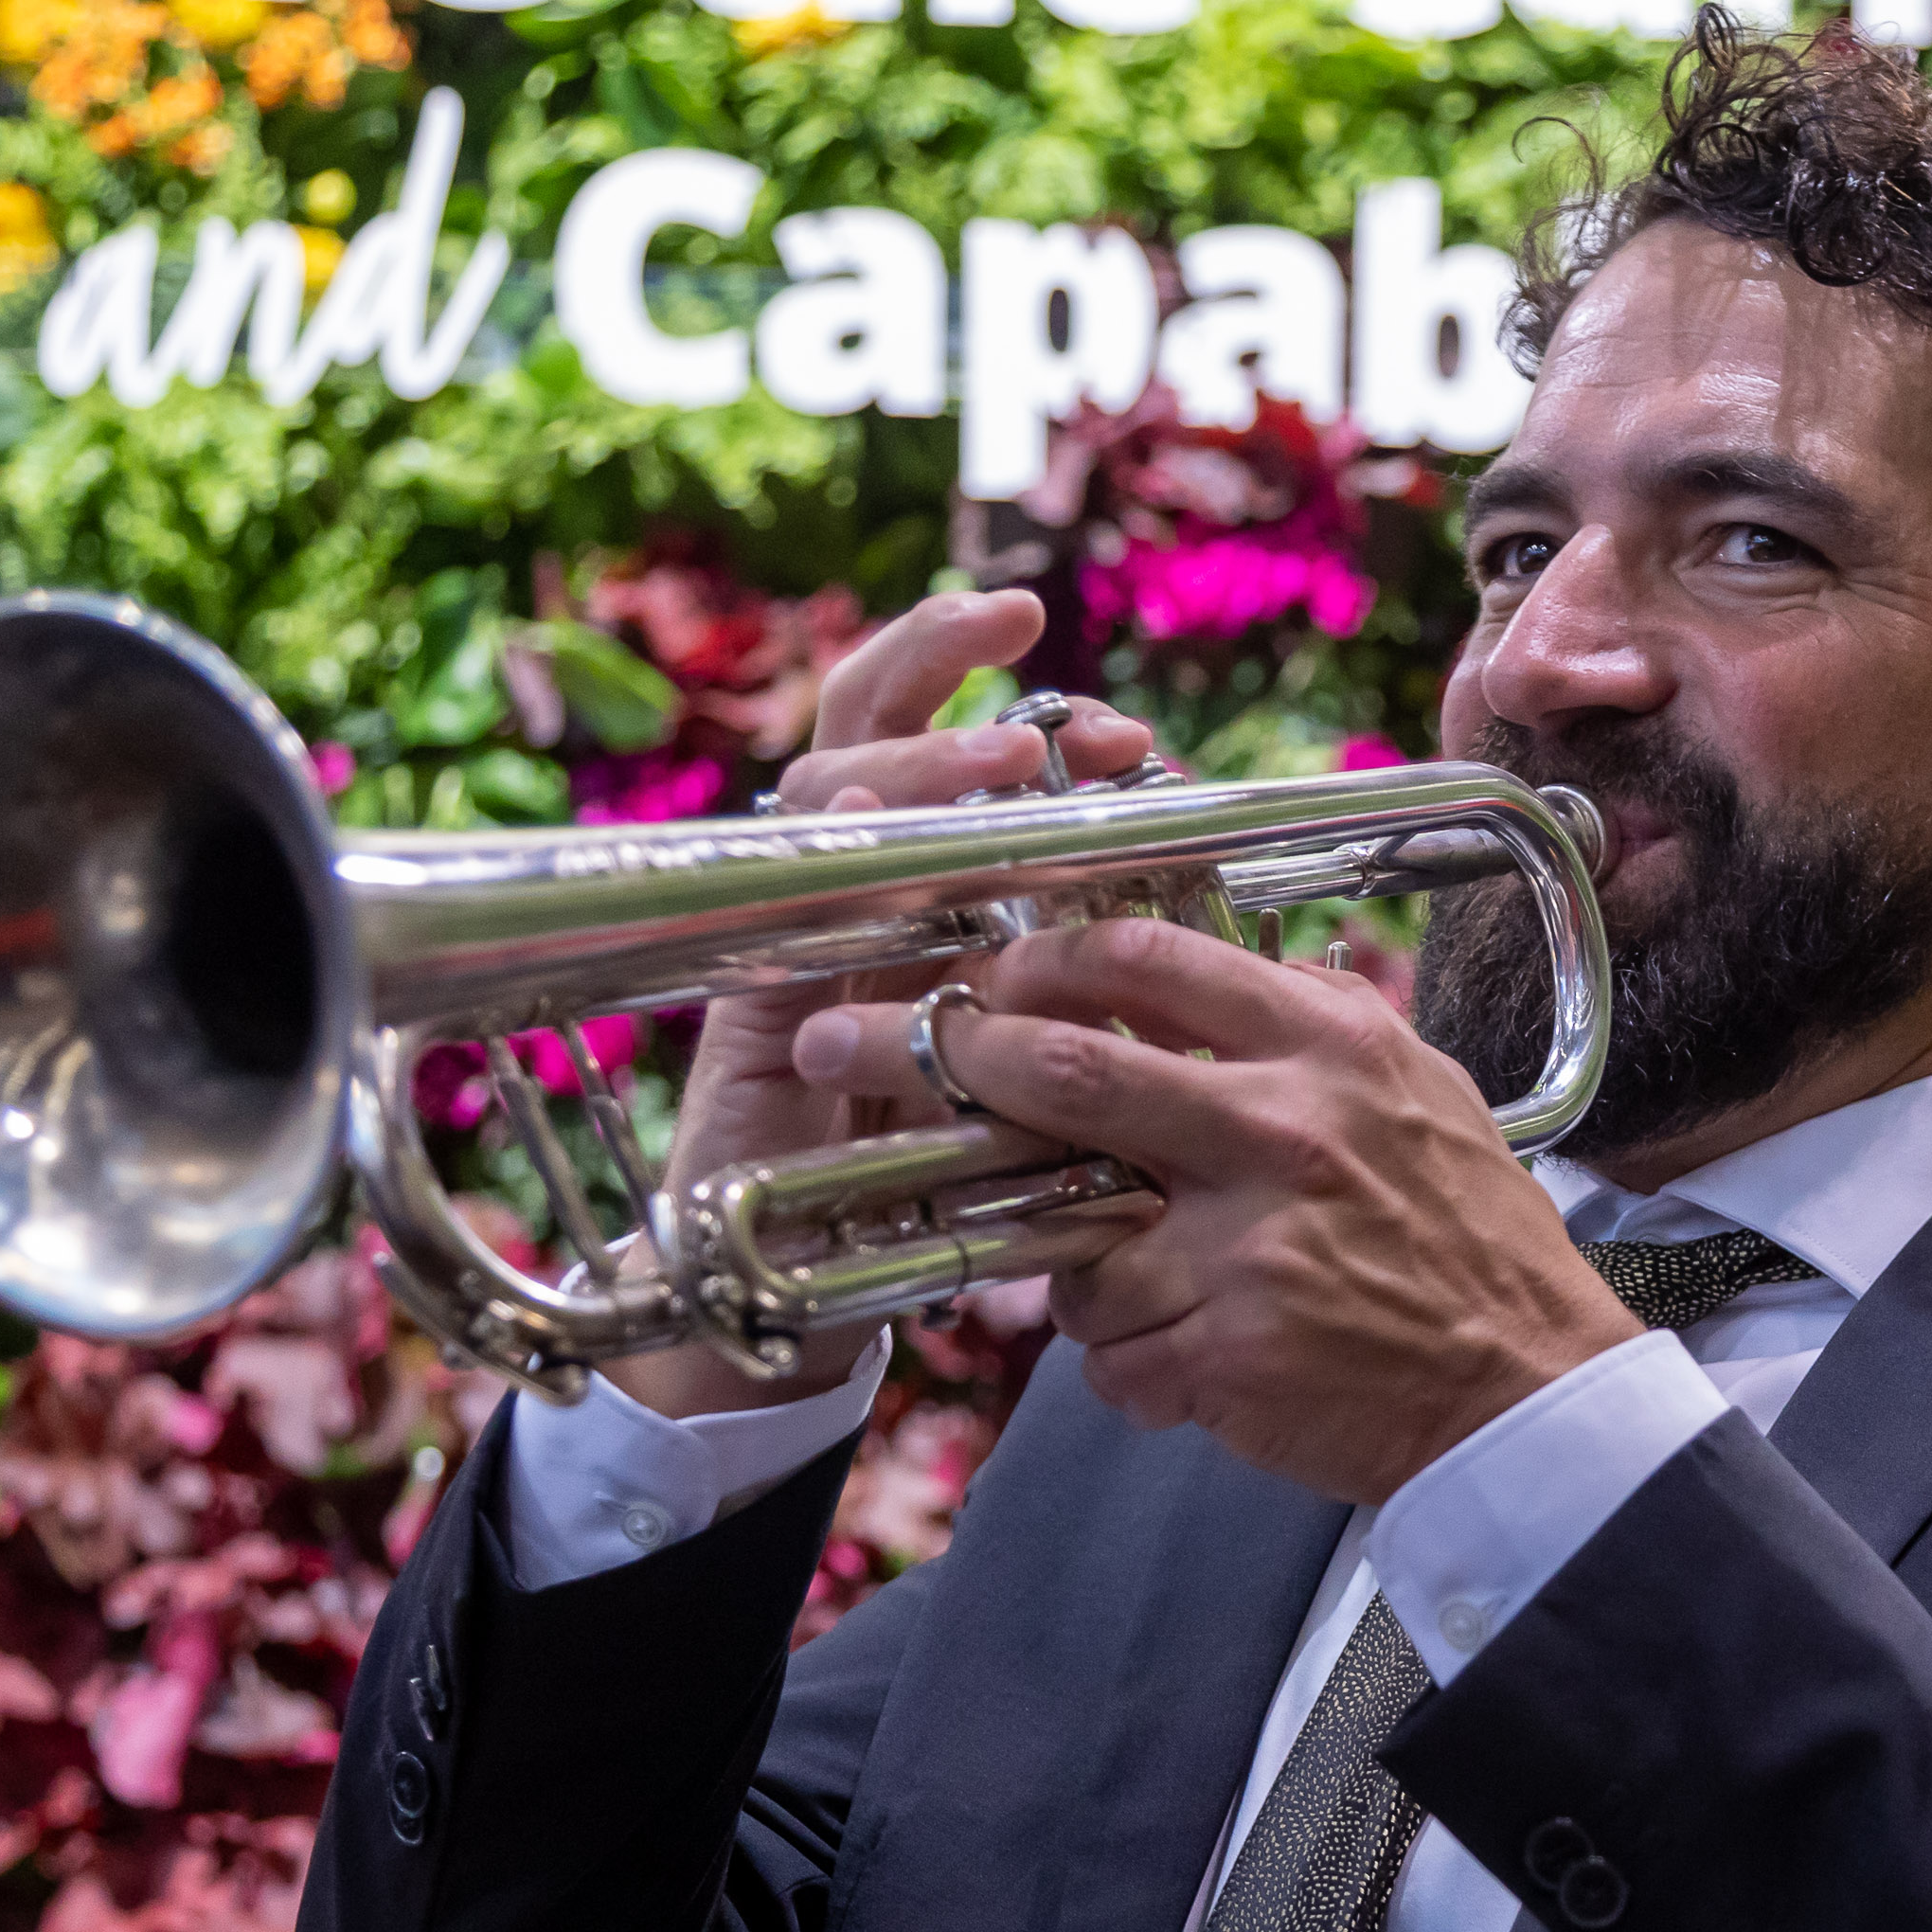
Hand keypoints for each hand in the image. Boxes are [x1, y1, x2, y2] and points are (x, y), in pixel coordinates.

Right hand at [600, 590, 1154, 1419]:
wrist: (807, 1285)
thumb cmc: (934, 1175)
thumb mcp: (1028, 1058)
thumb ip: (1069, 985)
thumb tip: (1183, 907)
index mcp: (913, 886)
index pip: (956, 759)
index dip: (1028, 718)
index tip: (1129, 728)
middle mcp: (841, 888)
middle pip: (867, 726)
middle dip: (941, 665)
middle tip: (1030, 645)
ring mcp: (786, 935)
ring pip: (827, 792)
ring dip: (918, 756)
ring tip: (1008, 753)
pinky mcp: (749, 1002)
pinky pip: (775, 899)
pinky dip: (829, 844)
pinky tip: (878, 815)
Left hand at [781, 918, 1642, 1502]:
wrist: (1533, 1391)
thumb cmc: (1468, 1239)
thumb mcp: (1408, 1091)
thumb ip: (1302, 1026)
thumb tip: (1188, 966)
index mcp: (1327, 1045)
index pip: (1148, 958)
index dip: (1038, 958)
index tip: (979, 971)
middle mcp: (1284, 1126)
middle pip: (1066, 1067)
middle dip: (946, 1055)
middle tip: (859, 1047)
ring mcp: (1252, 1239)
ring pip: (1074, 1241)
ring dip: (1080, 1275)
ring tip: (1149, 1295)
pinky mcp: (1231, 1345)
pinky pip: (1113, 1355)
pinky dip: (1132, 1369)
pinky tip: (1197, 1370)